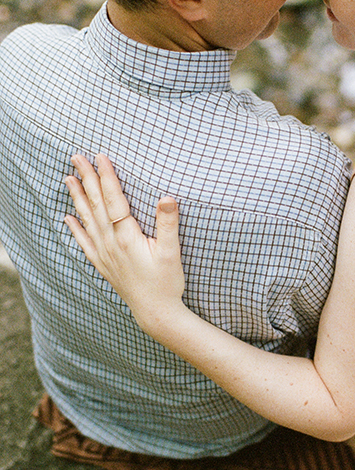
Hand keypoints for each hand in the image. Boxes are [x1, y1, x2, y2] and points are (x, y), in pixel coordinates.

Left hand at [61, 154, 186, 322]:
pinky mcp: (103, 263)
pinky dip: (75, 227)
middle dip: (86, 179)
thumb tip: (167, 198)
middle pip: (95, 204)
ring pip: (86, 218)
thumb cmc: (166, 282)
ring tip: (68, 178)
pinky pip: (84, 241)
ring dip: (77, 197)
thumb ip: (168, 224)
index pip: (113, 199)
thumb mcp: (172, 252)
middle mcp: (110, 242)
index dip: (106, 177)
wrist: (155, 312)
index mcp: (126, 236)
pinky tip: (68, 217)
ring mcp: (104, 253)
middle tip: (76, 158)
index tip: (100, 157)